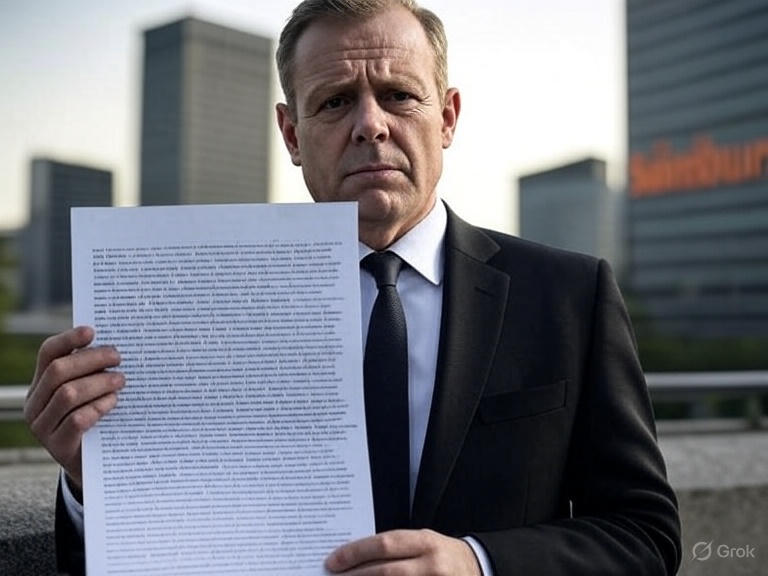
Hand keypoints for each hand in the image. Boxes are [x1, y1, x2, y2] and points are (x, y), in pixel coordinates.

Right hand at [24, 326, 123, 493]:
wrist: (90, 464)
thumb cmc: (94, 419)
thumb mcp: (88, 394)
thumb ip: (91, 372)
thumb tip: (112, 344)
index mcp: (41, 385)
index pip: (48, 354)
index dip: (68, 340)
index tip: (92, 331)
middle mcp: (35, 404)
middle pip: (58, 371)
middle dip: (91, 360)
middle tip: (118, 357)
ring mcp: (43, 427)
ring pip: (68, 394)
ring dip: (98, 383)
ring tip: (120, 380)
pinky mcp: (58, 446)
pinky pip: (77, 420)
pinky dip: (98, 407)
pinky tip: (113, 403)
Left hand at [325, 529, 481, 574]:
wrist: (477, 569)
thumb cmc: (442, 554)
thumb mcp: (423, 542)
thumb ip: (395, 549)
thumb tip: (356, 558)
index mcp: (426, 542)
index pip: (384, 544)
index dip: (355, 553)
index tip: (333, 561)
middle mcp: (431, 565)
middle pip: (384, 571)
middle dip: (354, 575)